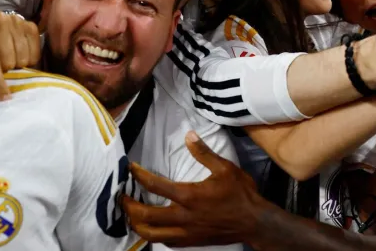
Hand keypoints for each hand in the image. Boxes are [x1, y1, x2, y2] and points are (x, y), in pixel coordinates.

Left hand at [0, 12, 40, 100]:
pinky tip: (19, 56)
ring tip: (8, 62)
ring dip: (17, 66)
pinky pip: (36, 52)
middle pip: (8, 62)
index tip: (3, 98)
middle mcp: (0, 20)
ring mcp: (17, 21)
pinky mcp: (30, 25)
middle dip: (4, 71)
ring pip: (23, 59)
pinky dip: (29, 59)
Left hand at [123, 131, 266, 246]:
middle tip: (121, 196)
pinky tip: (152, 227)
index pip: (155, 185)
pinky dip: (153, 234)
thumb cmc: (240, 193)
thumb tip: (189, 135)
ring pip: (151, 234)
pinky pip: (165, 241)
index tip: (130, 168)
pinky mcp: (191, 242)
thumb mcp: (224, 168)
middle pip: (145, 215)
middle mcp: (183, 216)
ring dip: (136, 224)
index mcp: (189, 195)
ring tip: (130, 214)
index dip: (138, 175)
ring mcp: (186, 232)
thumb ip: (203, 153)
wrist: (254, 222)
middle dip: (128, 206)